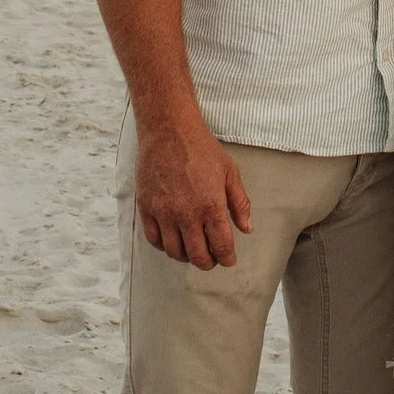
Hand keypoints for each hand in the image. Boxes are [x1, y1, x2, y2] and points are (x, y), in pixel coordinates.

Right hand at [134, 121, 253, 268]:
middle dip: (208, 262)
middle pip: (197, 256)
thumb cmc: (201, 149)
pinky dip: (164, 246)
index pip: (221, 246)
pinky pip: (153, 239)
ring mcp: (164, 212)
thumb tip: (246, 228)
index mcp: (211, 205)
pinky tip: (173, 240)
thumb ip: (240, 203)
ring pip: (174, 252)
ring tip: (192, 250)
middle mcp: (186, 213)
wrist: (169, 131)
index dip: (227, 258)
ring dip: (186, 257)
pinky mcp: (147, 208)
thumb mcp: (230, 172)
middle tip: (212, 259)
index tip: (228, 260)